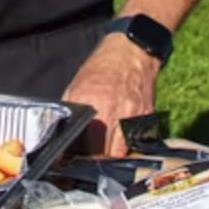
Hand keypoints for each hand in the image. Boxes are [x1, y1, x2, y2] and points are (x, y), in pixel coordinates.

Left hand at [63, 36, 161, 157]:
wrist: (132, 50)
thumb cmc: (102, 67)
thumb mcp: (77, 85)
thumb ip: (72, 109)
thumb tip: (62, 131)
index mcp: (90, 102)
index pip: (81, 143)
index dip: (76, 154)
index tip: (72, 157)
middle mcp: (112, 111)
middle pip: (102, 153)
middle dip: (94, 157)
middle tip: (90, 155)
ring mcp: (131, 116)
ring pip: (120, 153)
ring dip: (111, 154)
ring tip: (105, 148)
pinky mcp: (146, 117)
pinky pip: (135, 141)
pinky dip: (127, 144)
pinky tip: (121, 136)